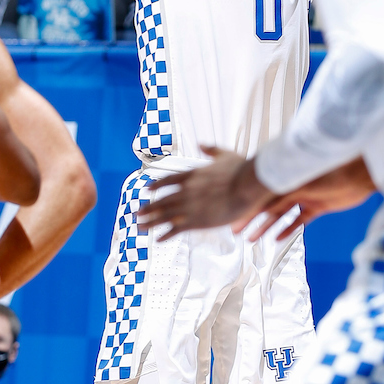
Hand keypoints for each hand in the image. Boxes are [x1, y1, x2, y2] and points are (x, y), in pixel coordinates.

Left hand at [138, 147, 274, 235]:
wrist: (246, 186)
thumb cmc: (241, 170)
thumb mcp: (225, 154)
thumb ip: (211, 150)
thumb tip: (201, 144)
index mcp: (193, 174)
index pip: (168, 180)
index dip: (157, 185)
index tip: (148, 190)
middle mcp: (187, 191)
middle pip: (162, 200)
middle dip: (149, 208)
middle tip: (137, 213)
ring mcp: (190, 206)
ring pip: (164, 215)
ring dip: (150, 221)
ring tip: (139, 226)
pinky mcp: (197, 221)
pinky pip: (176, 229)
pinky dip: (166, 234)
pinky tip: (158, 239)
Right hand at [246, 157, 377, 240]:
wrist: (362, 173)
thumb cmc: (334, 169)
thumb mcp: (303, 180)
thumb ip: (283, 187)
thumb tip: (260, 194)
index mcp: (286, 176)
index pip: (260, 193)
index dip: (245, 206)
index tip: (231, 217)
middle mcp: (293, 185)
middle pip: (267, 205)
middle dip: (251, 219)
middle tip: (236, 233)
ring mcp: (306, 196)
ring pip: (281, 215)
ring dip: (266, 227)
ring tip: (252, 240)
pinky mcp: (320, 206)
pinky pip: (300, 220)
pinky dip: (288, 229)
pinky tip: (276, 240)